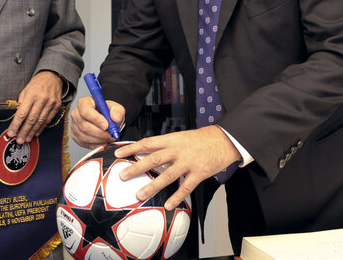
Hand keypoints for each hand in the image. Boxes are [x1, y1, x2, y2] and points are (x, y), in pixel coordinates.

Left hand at [7, 71, 62, 143]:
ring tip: (26, 139)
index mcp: (32, 94)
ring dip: (32, 132)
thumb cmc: (38, 83)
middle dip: (24, 131)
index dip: (16, 125)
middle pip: (31, 120)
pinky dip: (41, 128)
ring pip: (40, 122)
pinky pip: (48, 120)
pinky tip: (36, 133)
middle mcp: (42, 99)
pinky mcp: (57, 107)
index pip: (22, 113)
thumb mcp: (26, 90)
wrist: (53, 77)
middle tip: (19, 140)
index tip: (11, 132)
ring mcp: (51, 103)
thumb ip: (21, 103)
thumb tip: (17, 118)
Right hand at [70, 96, 125, 148]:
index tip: (106, 126)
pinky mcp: (75, 136)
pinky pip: (84, 143)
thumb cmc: (107, 112)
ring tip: (109, 138)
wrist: (105, 120)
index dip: (96, 119)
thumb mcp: (115, 108)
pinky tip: (103, 142)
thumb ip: (117, 111)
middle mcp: (76, 114)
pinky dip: (95, 145)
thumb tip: (115, 118)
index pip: (86, 111)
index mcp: (84, 103)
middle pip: (84, 126)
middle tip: (111, 135)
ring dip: (99, 140)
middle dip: (100, 133)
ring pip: (84, 136)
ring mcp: (74, 125)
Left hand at [115, 126, 239, 209]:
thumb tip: (148, 153)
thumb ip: (166, 145)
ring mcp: (188, 162)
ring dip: (152, 186)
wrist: (224, 139)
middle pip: (154, 159)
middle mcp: (178, 150)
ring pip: (167, 175)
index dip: (132, 148)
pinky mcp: (199, 173)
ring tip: (139, 194)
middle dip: (136, 167)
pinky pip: (186, 187)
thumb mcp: (181, 137)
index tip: (118, 154)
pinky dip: (176, 197)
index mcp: (172, 140)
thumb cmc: (201, 139)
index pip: (148, 143)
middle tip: (122, 175)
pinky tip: (168, 205)